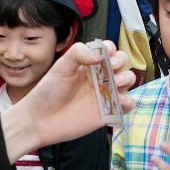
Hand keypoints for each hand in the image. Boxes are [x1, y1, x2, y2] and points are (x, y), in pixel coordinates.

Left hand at [0, 40, 134, 161]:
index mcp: (88, 64)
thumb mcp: (60, 67)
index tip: (107, 53)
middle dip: (121, 61)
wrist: (41, 120)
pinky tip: (118, 101)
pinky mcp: (108, 112)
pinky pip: (127, 105)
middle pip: (122, 63)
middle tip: (112, 68)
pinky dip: (128, 101)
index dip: (112, 49)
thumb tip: (100, 55)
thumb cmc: (48, 92)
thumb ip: (78, 53)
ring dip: (127, 78)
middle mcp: (99, 77)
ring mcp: (105, 94)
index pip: (108, 50)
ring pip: (128, 81)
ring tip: (116, 83)